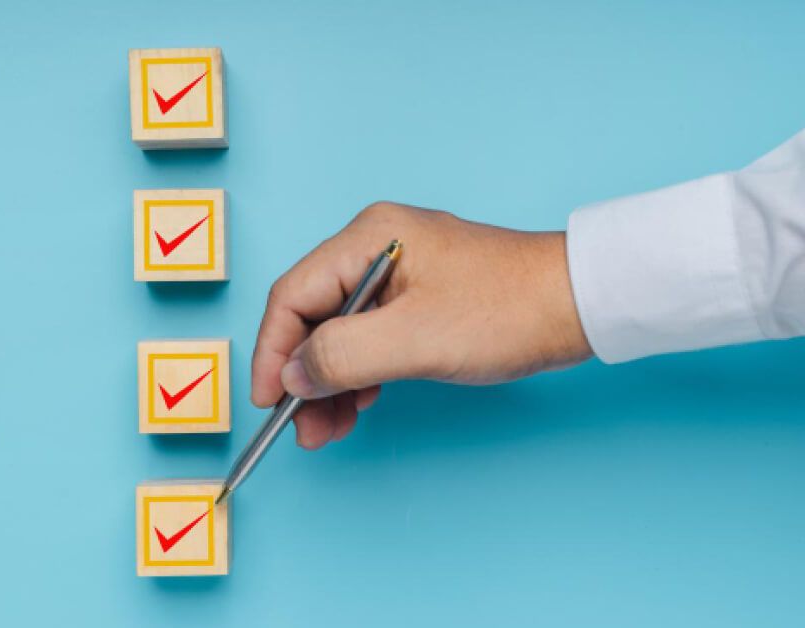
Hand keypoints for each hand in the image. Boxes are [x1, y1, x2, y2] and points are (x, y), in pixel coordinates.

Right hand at [251, 202, 592, 448]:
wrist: (581, 304)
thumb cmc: (508, 311)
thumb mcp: (414, 340)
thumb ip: (341, 356)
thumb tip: (291, 376)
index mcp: (368, 239)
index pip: (291, 295)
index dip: (272, 352)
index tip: (268, 400)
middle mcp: (376, 246)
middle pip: (312, 314)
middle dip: (302, 375)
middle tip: (302, 427)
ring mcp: (400, 271)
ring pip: (339, 330)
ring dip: (329, 381)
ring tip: (328, 429)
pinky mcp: (420, 297)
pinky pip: (369, 335)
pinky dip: (358, 373)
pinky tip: (360, 403)